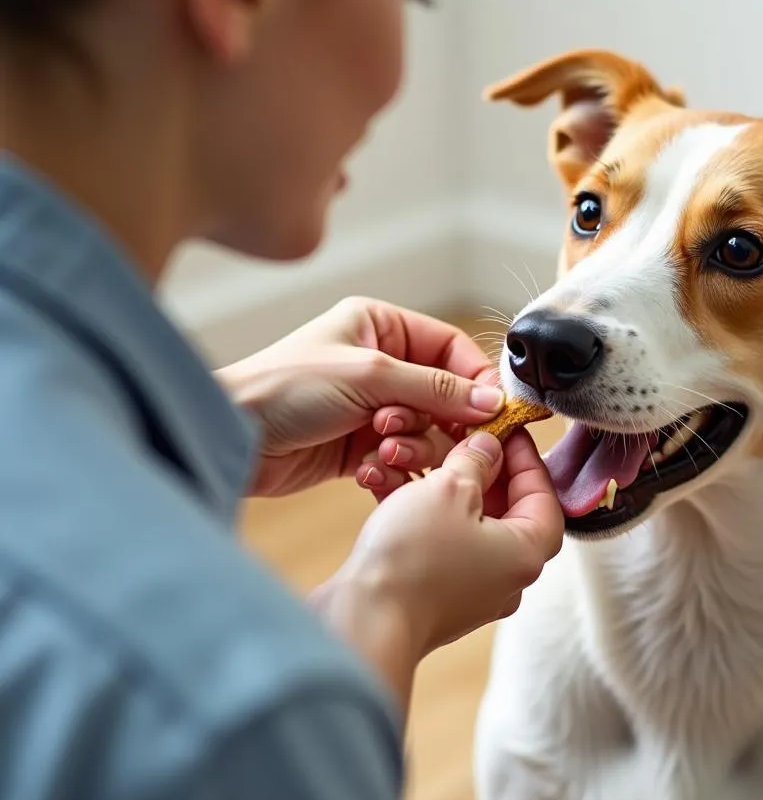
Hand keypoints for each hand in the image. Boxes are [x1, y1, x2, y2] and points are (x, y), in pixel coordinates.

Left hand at [217, 298, 504, 495]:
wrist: (233, 436)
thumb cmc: (285, 387)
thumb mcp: (368, 376)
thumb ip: (435, 388)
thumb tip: (491, 400)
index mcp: (381, 326)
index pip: (451, 349)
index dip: (476, 380)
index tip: (493, 412)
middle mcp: (381, 364)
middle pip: (445, 396)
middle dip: (437, 421)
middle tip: (423, 437)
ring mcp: (373, 407)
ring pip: (427, 432)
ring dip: (412, 448)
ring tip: (384, 452)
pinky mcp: (363, 447)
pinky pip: (403, 459)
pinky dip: (394, 469)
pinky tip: (371, 473)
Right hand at [309, 429, 563, 711]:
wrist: (363, 622)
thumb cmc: (414, 558)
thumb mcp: (449, 489)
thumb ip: (476, 460)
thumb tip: (488, 446)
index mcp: (526, 553)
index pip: (543, 495)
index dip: (524, 456)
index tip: (503, 429)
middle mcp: (507, 578)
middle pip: (507, 509)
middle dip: (481, 470)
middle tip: (462, 441)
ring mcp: (472, 592)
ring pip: (467, 524)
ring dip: (445, 488)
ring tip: (420, 459)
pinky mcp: (436, 597)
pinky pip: (439, 544)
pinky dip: (423, 515)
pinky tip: (393, 487)